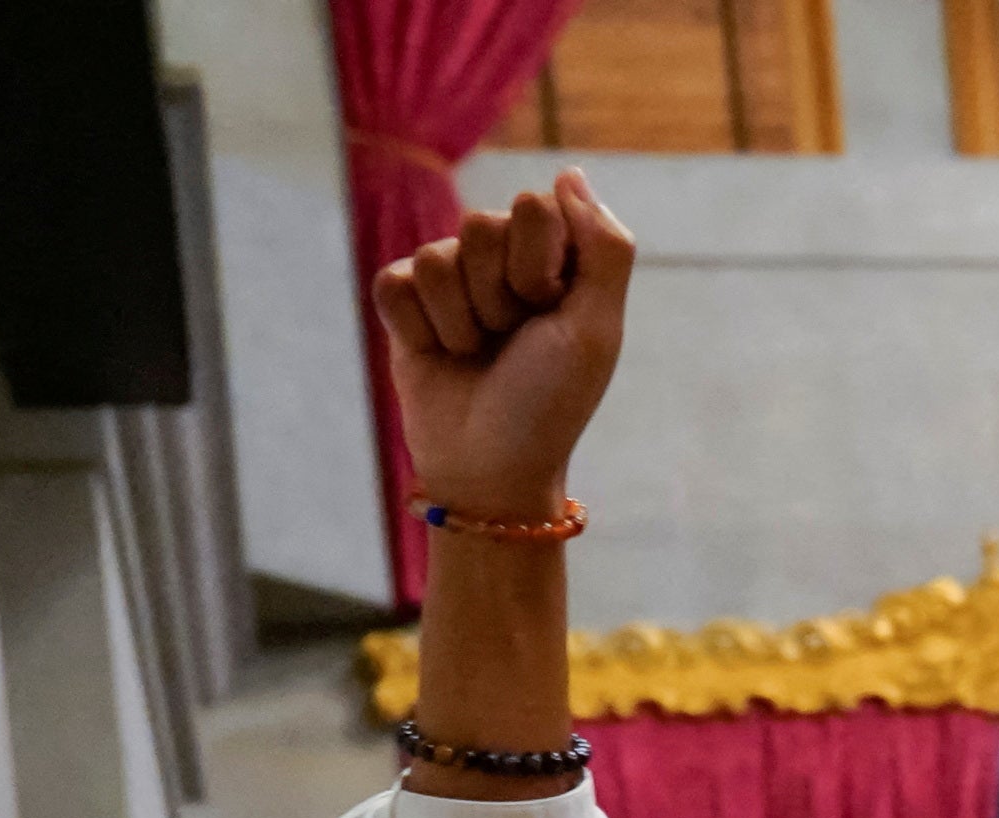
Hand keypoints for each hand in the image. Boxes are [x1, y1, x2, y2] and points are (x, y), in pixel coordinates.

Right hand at [373, 173, 635, 514]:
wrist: (491, 464)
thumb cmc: (551, 402)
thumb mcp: (595, 328)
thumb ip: (602, 248)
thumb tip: (567, 173)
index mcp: (554, 260)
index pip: (532, 208)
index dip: (538, 264)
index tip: (550, 310)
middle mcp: (501, 261)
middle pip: (481, 224)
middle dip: (499, 294)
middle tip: (512, 340)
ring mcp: (450, 279)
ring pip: (437, 257)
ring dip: (461, 320)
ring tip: (477, 355)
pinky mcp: (405, 302)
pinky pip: (396, 282)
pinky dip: (419, 327)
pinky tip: (439, 355)